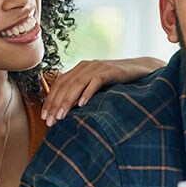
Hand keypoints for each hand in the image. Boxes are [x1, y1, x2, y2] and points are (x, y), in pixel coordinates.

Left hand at [44, 58, 165, 124]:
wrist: (141, 69)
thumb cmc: (118, 81)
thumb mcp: (97, 85)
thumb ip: (83, 91)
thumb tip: (67, 109)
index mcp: (80, 68)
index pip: (59, 83)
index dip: (50, 100)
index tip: (44, 117)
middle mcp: (86, 65)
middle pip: (65, 84)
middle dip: (55, 103)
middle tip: (49, 121)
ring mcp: (98, 67)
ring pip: (77, 83)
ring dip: (67, 101)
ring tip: (61, 116)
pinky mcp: (110, 71)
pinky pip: (95, 82)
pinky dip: (87, 93)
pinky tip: (81, 105)